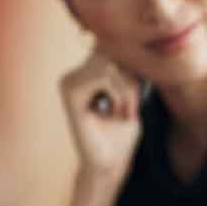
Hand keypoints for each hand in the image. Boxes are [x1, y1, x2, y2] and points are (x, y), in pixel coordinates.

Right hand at [60, 49, 141, 177]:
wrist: (111, 163)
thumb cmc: (122, 133)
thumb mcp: (132, 95)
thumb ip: (129, 70)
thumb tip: (134, 42)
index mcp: (86, 73)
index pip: (112, 48)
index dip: (131, 67)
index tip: (137, 94)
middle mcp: (74, 74)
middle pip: (110, 51)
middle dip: (130, 77)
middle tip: (133, 104)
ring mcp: (68, 82)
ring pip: (108, 63)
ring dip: (127, 88)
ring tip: (126, 110)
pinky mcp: (70, 94)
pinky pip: (102, 76)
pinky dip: (120, 94)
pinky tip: (117, 114)